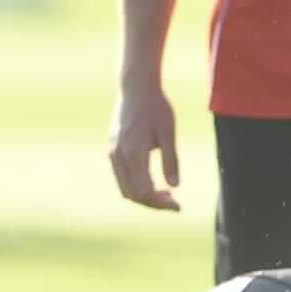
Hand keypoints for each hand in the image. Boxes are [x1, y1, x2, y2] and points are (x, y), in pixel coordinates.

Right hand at [108, 81, 180, 210]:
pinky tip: (152, 181)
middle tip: (174, 201)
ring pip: (124, 188)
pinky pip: (121, 176)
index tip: (178, 205)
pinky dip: (135, 185)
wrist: (135, 86)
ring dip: (143, 196)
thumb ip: (171, 160)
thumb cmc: (155, 107)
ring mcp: (112, 152)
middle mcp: (118, 156)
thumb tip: (175, 186)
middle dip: (153, 203)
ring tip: (165, 193)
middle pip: (132, 194)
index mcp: (133, 153)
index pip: (144, 192)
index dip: (161, 204)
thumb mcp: (168, 132)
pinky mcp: (112, 148)